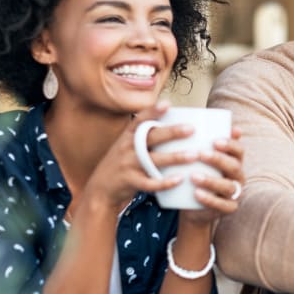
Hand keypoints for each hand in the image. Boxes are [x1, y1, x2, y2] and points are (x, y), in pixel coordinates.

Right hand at [78, 101, 192, 213]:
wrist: (100, 189)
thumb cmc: (123, 165)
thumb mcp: (128, 147)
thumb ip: (145, 138)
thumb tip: (175, 126)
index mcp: (128, 137)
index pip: (140, 120)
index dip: (153, 111)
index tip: (167, 103)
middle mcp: (126, 148)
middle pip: (150, 137)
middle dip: (171, 132)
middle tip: (191, 129)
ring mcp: (127, 164)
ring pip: (153, 160)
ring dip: (174, 157)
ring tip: (193, 155)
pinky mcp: (129, 182)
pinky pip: (149, 183)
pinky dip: (165, 182)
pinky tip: (179, 179)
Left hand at [179, 126, 244, 225]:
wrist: (193, 206)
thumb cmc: (196, 176)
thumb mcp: (198, 160)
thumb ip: (199, 143)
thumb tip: (194, 118)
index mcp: (235, 161)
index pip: (239, 150)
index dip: (230, 145)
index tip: (215, 140)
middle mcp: (238, 176)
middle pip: (234, 166)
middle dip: (218, 160)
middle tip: (200, 154)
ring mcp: (235, 194)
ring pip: (228, 186)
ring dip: (211, 180)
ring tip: (193, 176)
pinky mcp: (229, 208)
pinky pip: (222, 205)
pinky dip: (210, 199)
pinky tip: (196, 194)